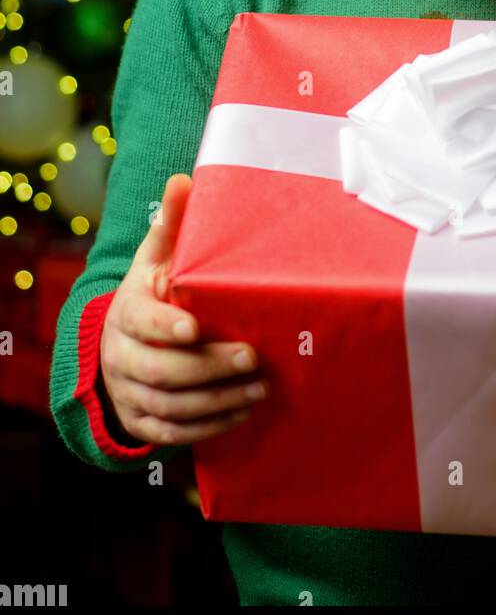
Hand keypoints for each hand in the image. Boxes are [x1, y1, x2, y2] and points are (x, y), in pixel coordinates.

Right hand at [99, 173, 269, 446]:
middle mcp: (121, 356)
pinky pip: (172, 434)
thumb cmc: (150, 295)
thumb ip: (170, 226)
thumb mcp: (154, 260)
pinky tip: (242, 414)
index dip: (165, 327)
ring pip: (169, 407)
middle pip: (160, 371)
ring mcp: (128, 393)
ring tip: (260, 389)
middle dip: (208, 368)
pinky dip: (209, 427)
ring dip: (218, 401)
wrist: (117, 347)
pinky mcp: (141, 423)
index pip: (140, 323)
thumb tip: (183, 180)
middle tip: (252, 358)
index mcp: (126, 312)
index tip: (195, 328)